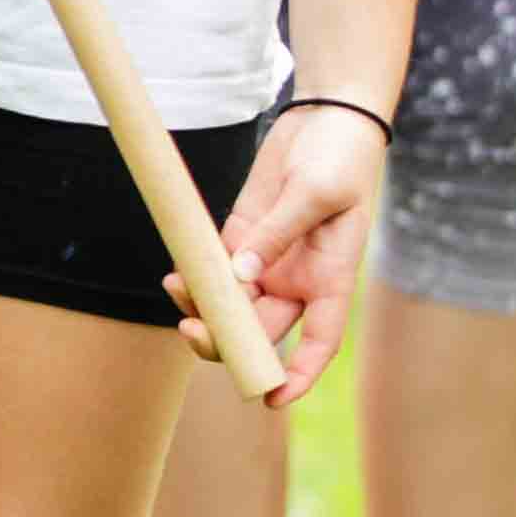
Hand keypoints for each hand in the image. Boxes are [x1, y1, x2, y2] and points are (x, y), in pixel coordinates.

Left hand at [203, 99, 380, 401]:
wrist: (326, 118)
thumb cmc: (338, 157)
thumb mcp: (314, 193)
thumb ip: (277, 235)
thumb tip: (242, 276)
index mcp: (331, 280)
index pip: (319, 343)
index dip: (299, 375)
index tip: (271, 398)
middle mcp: (298, 279)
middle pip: (262, 331)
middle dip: (229, 341)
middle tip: (194, 331)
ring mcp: (268, 260)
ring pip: (233, 305)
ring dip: (205, 309)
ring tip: (178, 292)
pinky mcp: (242, 236)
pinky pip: (215, 271)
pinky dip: (195, 280)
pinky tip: (177, 278)